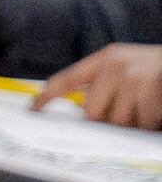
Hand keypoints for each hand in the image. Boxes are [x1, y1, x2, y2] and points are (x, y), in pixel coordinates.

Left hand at [39, 45, 161, 128]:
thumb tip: (84, 116)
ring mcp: (132, 75)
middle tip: (130, 112)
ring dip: (135, 123)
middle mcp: (115, 65)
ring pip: (119, 121)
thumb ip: (105, 86)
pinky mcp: (149, 87)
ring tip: (148, 108)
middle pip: (92, 113)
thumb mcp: (130, 70)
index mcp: (106, 59)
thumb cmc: (159, 74)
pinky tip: (159, 110)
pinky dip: (152, 122)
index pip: (67, 79)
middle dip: (110, 121)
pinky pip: (142, 122)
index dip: (47, 96)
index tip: (32, 111)